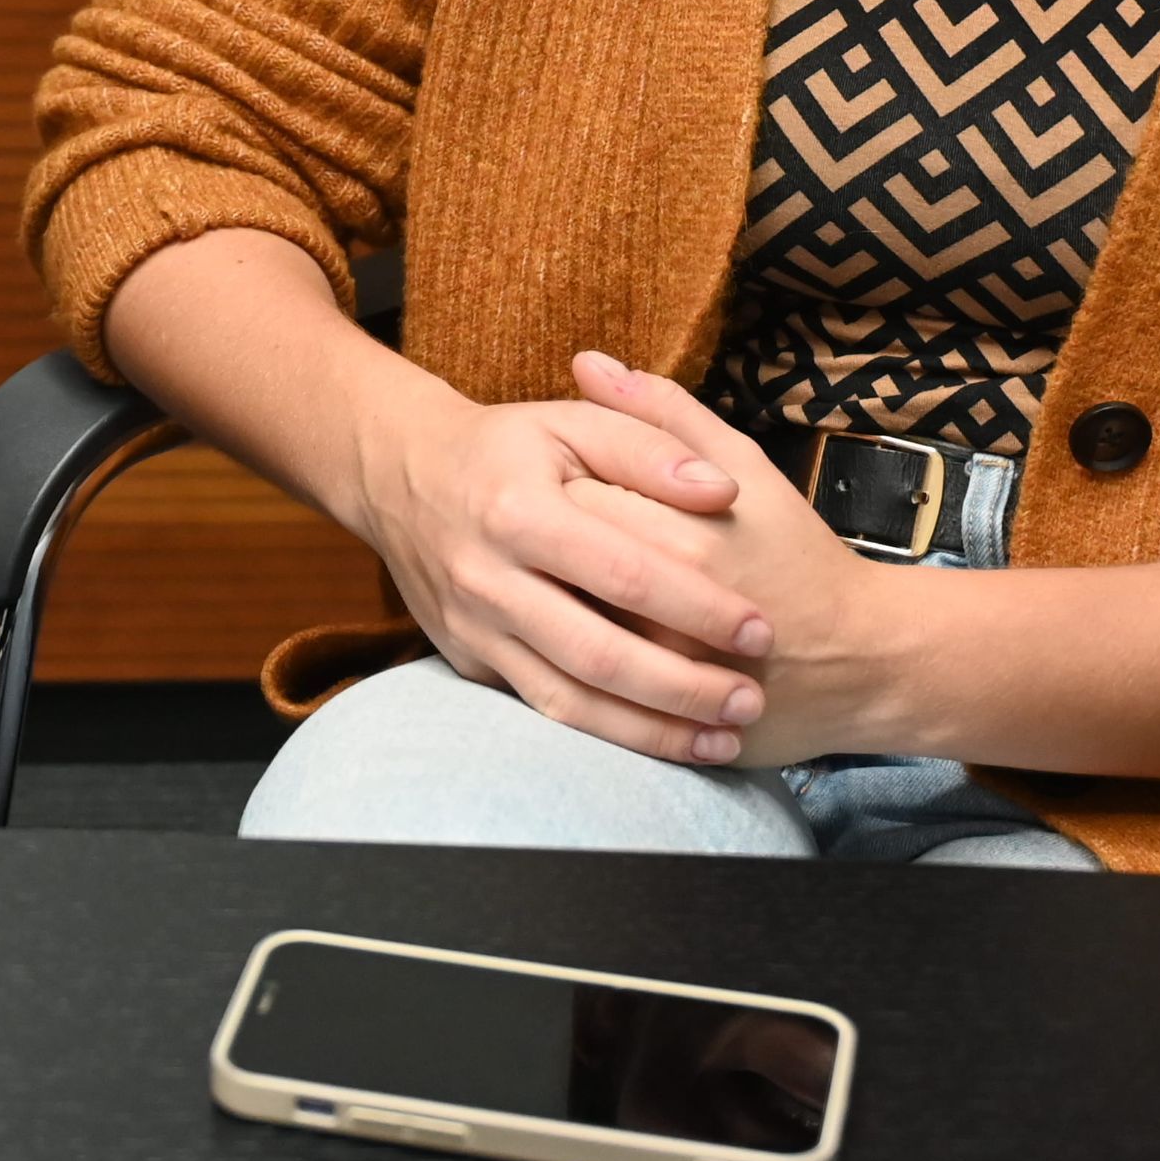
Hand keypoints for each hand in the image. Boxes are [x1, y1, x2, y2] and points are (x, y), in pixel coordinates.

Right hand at [355, 367, 779, 764]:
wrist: (399, 473)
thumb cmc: (505, 446)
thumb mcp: (569, 420)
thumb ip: (648, 444)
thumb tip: (721, 490)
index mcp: (519, 510)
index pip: (625, 572)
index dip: (697, 607)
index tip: (760, 630)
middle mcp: (488, 576)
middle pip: (599, 654)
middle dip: (684, 689)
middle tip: (751, 701)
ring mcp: (473, 626)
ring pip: (569, 700)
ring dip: (652, 730)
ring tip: (723, 739)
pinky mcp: (466, 660)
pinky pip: (542, 708)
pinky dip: (607, 733)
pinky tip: (662, 738)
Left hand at [563, 354, 908, 768]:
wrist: (863, 661)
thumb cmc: (796, 550)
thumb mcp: (743, 463)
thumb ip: (662, 411)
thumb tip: (584, 361)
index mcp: (683, 533)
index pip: (575, 495)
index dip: (556, 482)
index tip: (561, 478)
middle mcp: (666, 608)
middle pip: (563, 564)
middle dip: (548, 544)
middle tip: (555, 533)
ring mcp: (661, 674)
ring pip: (565, 629)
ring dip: (550, 602)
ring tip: (562, 580)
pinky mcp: (663, 720)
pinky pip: (585, 690)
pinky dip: (568, 661)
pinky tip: (574, 633)